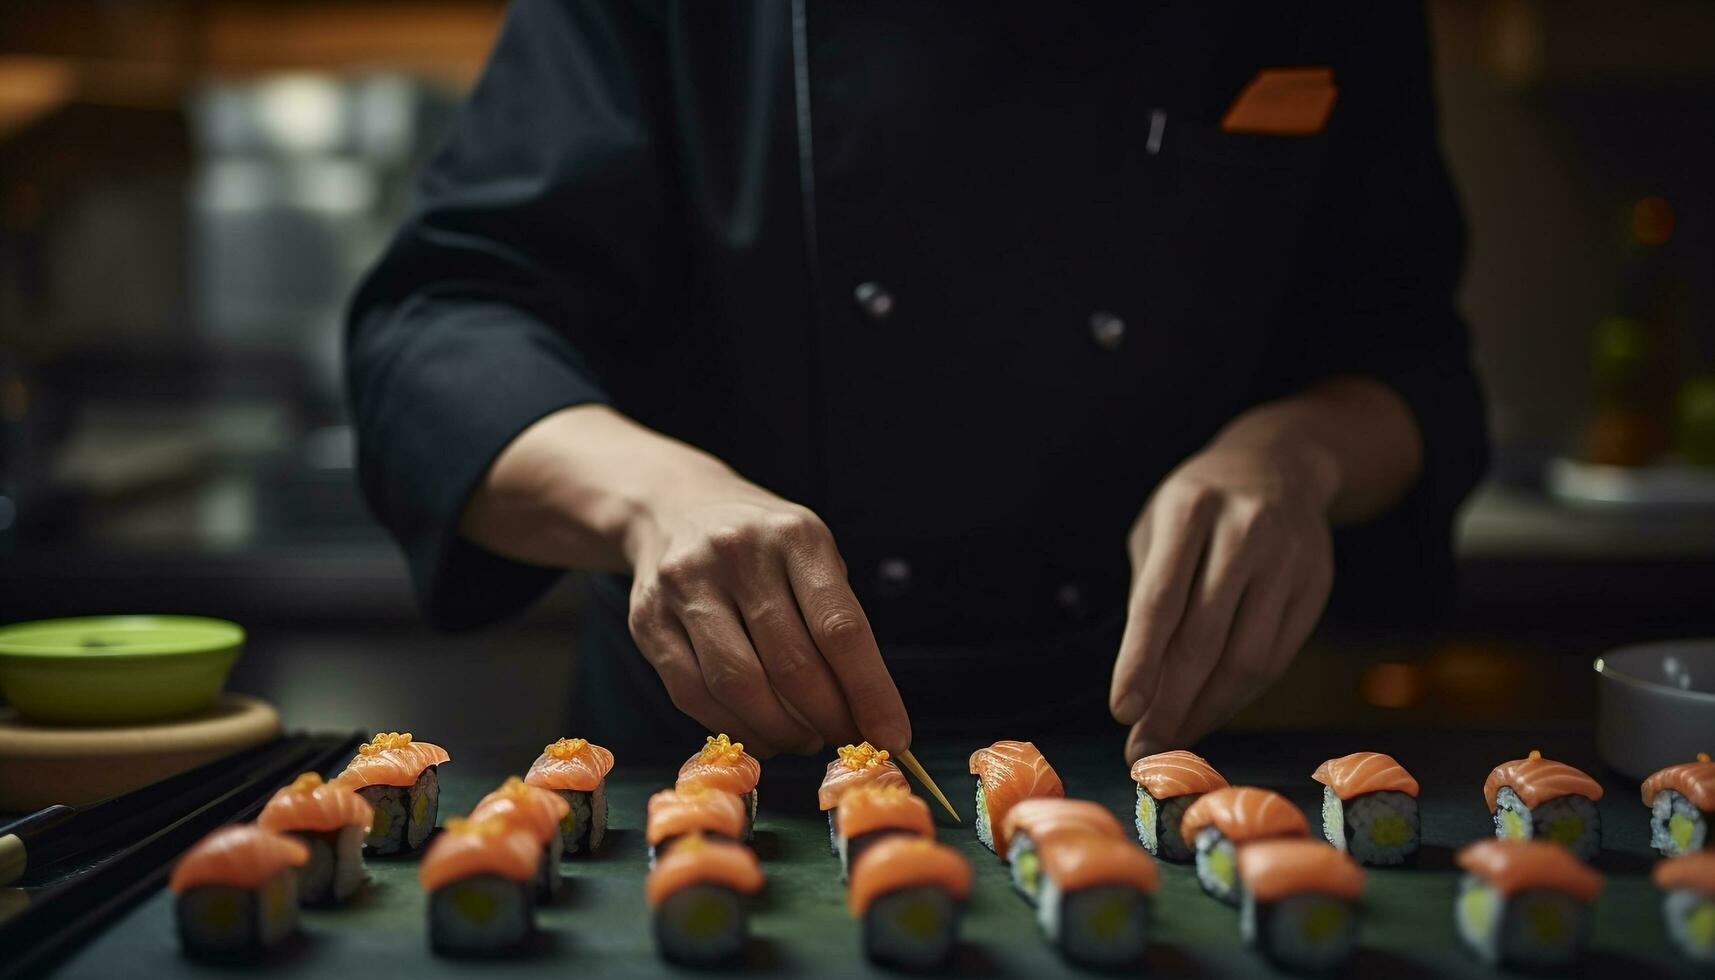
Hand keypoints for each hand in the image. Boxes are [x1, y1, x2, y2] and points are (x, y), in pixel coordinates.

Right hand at [623, 475, 910, 757]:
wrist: (674, 507)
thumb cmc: (762, 546)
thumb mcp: (812, 555)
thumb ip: (835, 622)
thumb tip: (867, 713)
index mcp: (795, 536)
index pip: (840, 628)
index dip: (870, 692)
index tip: (892, 736)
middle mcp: (738, 554)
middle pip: (792, 665)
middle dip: (827, 719)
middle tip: (845, 740)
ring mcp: (685, 585)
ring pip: (738, 686)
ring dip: (780, 731)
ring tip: (803, 739)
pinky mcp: (647, 619)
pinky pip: (692, 694)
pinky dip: (734, 727)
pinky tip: (760, 733)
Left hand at [1109, 440, 1335, 760]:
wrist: (1281, 465)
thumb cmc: (1198, 506)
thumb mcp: (1158, 528)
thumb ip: (1149, 595)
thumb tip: (1143, 686)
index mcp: (1190, 508)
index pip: (1161, 599)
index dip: (1140, 662)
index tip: (1123, 713)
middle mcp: (1246, 530)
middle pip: (1205, 637)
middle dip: (1171, 702)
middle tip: (1143, 749)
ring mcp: (1290, 557)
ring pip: (1248, 657)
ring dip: (1207, 709)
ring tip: (1173, 739)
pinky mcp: (1317, 584)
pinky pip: (1276, 657)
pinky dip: (1240, 694)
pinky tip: (1211, 710)